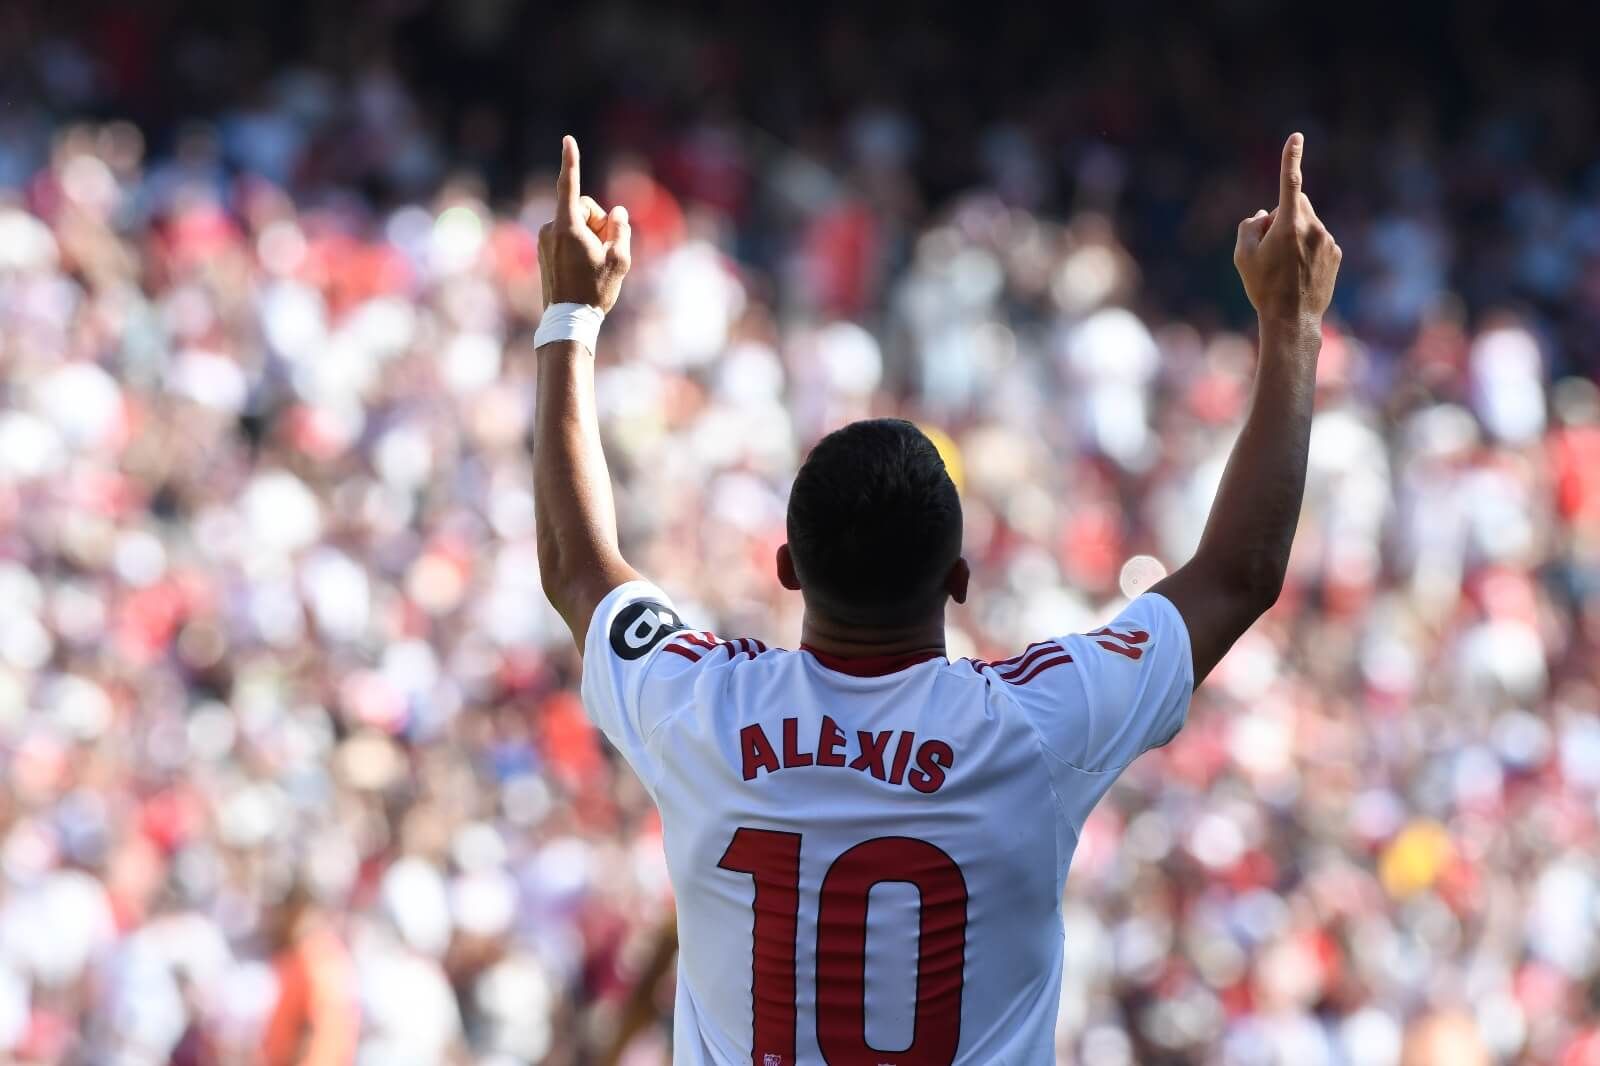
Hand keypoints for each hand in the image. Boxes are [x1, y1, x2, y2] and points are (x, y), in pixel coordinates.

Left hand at [538, 136, 631, 311]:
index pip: (570, 186)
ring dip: (590, 235)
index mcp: (568, 227)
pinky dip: (580, 243)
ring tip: (594, 264)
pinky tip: (584, 268)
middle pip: (583, 208)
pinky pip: (568, 235)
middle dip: (598, 222)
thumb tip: (617, 213)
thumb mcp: (619, 260)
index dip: (571, 161)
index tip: (568, 140)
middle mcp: (551, 228)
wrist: (568, 320)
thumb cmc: (595, 291)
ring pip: (576, 223)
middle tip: (605, 250)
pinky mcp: (544, 250)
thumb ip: (621, 230)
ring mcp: (545, 239)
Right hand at [1233, 133, 1340, 327]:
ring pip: (1308, 223)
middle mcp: (1313, 227)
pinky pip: (1318, 240)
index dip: (1291, 158)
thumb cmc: (1263, 288)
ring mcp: (1328, 240)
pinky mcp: (1336, 253)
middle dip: (1283, 216)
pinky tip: (1298, 272)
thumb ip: (1249, 226)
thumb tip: (1263, 214)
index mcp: (1289, 225)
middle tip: (1269, 247)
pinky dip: (1307, 248)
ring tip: (1285, 266)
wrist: (1293, 320)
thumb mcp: (1241, 257)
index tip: (1296, 137)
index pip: (1290, 183)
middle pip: (1296, 205)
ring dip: (1295, 234)